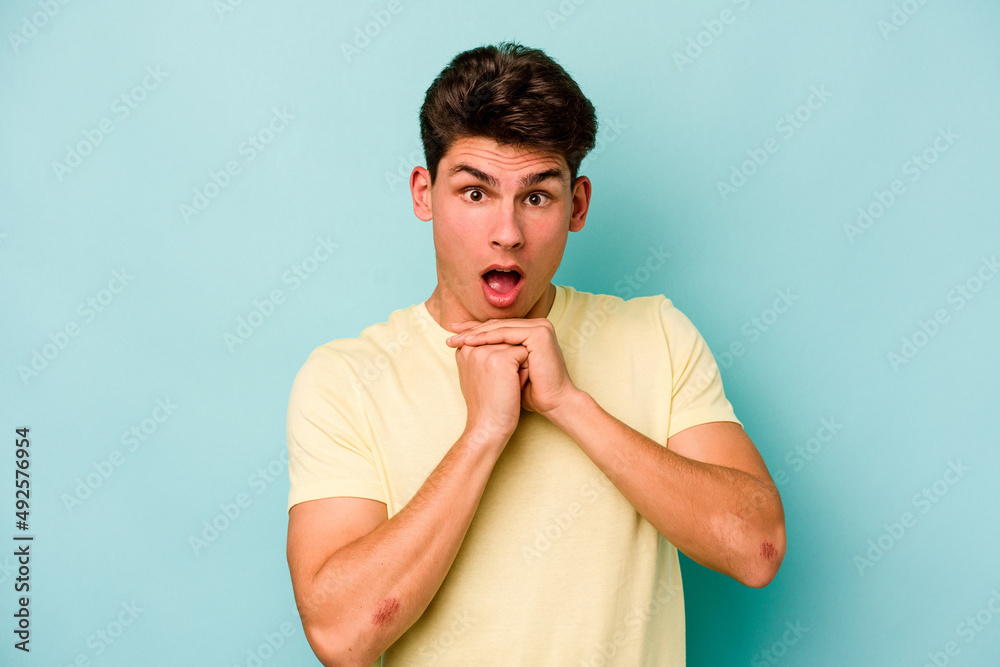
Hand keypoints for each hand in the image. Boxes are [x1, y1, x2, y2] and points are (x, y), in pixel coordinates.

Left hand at [446, 318, 577, 416]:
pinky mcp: (539, 333)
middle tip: (450, 333)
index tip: (453, 334)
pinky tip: (470, 341)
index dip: (475, 330)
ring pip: (500, 328)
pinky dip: (487, 337)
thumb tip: (464, 345)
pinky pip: (507, 333)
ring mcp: (540, 327)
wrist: (551, 403)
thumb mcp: (506, 368)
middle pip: (498, 325)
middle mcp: (538, 325)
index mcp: (531, 330)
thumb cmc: (529, 391)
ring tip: (456, 338)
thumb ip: (492, 354)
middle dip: (472, 330)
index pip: (498, 327)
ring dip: (476, 333)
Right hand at [452, 339, 527, 447]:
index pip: (496, 340)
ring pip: (517, 346)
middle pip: (507, 341)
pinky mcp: (500, 358)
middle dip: (511, 362)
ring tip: (505, 386)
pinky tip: (513, 387)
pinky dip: (524, 372)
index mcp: (464, 348)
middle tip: (498, 386)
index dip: (501, 361)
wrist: (488, 426)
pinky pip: (525, 354)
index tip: (490, 383)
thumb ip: (482, 353)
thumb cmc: (487, 403)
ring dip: (518, 366)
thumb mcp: (478, 373)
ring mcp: (485, 350)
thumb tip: (498, 338)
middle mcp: (471, 345)